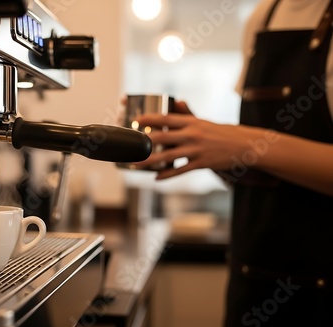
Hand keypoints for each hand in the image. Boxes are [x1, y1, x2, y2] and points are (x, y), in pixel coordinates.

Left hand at [134, 102, 258, 179]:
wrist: (244, 145)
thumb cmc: (221, 133)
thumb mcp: (204, 121)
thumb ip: (187, 114)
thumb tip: (177, 100)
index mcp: (192, 122)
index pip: (166, 118)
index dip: (149, 119)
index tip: (135, 121)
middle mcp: (192, 134)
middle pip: (163, 137)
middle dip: (145, 142)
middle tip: (131, 145)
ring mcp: (196, 150)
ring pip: (168, 156)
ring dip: (150, 161)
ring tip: (136, 164)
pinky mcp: (201, 163)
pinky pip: (180, 170)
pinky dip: (168, 174)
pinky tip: (156, 177)